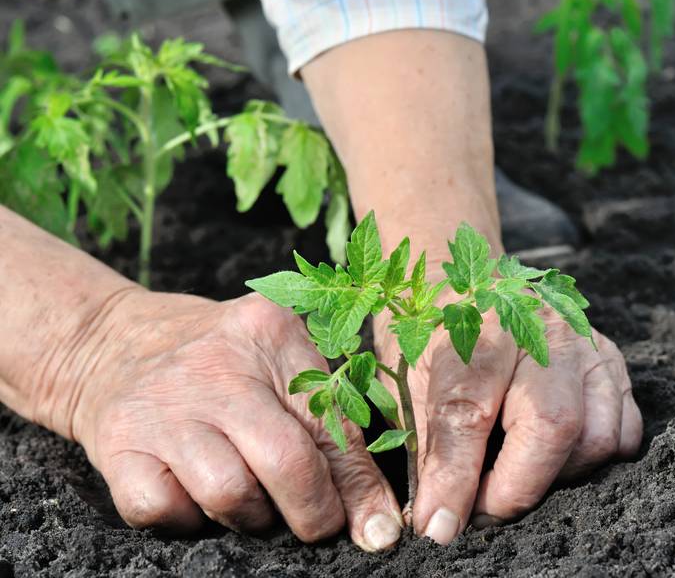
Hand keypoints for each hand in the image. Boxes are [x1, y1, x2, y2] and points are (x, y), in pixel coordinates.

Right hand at [68, 290, 402, 550]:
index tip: (378, 530)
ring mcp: (162, 405)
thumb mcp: (276, 359)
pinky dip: (187, 520)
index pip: (331, 422)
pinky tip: (194, 495)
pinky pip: (163, 511)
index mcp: (270, 332)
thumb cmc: (217, 359)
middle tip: (316, 524)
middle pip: (286, 461)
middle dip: (313, 513)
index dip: (359, 487)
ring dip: (250, 517)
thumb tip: (375, 514)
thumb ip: (328, 418)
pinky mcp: (117, 443)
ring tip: (250, 499)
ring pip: (229, 495)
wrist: (109, 340)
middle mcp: (216, 366)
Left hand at [374, 289, 642, 544]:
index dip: (454, 478)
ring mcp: (584, 343)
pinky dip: (593, 459)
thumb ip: (428, 445)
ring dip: (556, 476)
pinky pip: (624, 429)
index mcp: (475, 325)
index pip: (468, 411)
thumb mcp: (410, 378)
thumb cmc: (435, 334)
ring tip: (517, 475)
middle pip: (552, 424)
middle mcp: (539, 327)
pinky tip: (555, 456)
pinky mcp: (612, 359)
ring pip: (596, 434)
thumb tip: (437, 521)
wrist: (472, 283)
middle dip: (517, 487)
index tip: (439, 526)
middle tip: (482, 509)